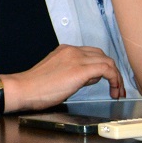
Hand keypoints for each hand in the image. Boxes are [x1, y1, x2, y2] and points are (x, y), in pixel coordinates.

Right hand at [6, 44, 125, 110]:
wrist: (24, 89)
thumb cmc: (36, 87)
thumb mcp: (57, 74)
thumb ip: (74, 72)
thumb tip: (89, 77)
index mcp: (65, 50)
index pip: (92, 54)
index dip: (103, 67)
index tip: (107, 81)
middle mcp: (73, 51)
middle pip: (102, 55)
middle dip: (113, 71)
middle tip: (116, 87)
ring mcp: (77, 58)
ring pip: (107, 61)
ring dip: (116, 77)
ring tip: (118, 91)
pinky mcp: (80, 70)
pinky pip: (106, 69)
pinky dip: (114, 79)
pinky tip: (114, 90)